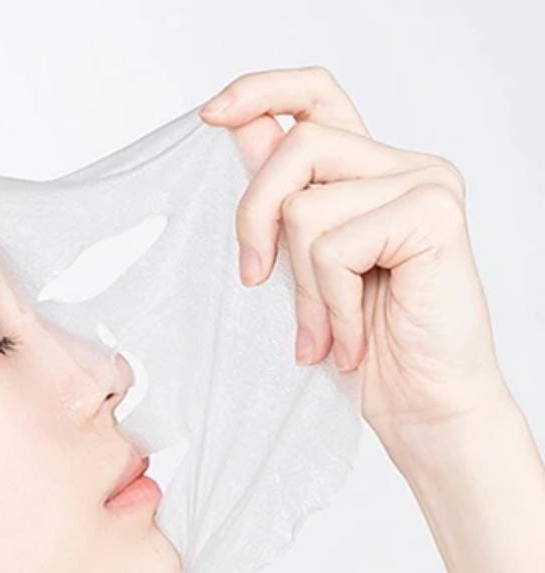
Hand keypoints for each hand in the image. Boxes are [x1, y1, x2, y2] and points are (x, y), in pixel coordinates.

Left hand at [198, 65, 514, 452]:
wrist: (422, 409)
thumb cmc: (365, 351)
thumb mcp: (303, 275)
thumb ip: (281, 210)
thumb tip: (232, 139)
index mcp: (365, 173)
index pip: (314, 98)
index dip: (261, 92)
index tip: (210, 116)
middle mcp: (399, 166)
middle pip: (296, 146)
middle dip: (255, 220)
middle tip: (256, 283)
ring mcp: (424, 183)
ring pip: (307, 206)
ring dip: (302, 290)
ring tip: (319, 336)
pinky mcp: (433, 214)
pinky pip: (336, 247)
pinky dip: (331, 308)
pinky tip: (349, 343)